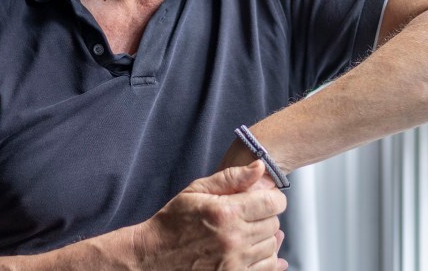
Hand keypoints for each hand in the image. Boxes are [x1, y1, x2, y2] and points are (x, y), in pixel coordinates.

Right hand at [137, 160, 287, 269]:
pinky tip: (254, 252)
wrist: (153, 257)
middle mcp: (233, 239)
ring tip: (247, 233)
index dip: (274, 199)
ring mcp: (234, 263)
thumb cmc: (172, 223)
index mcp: (225, 213)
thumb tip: (260, 167)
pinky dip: (266, 261)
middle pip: (274, 225)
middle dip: (266, 217)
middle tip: (251, 216)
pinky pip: (266, 270)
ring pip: (271, 247)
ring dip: (265, 239)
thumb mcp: (196, 191)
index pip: (272, 204)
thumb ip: (231, 177)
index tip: (267, 199)